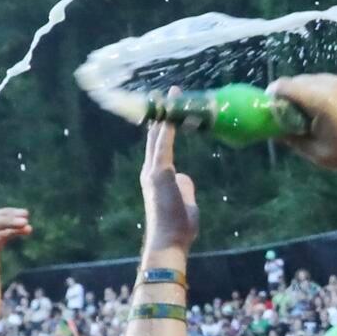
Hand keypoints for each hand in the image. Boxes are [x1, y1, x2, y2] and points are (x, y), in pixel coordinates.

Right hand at [141, 107, 198, 254]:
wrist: (169, 243)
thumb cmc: (178, 228)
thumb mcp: (186, 202)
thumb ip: (184, 188)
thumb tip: (184, 178)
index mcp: (156, 177)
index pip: (160, 146)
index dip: (165, 127)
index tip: (171, 109)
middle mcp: (150, 170)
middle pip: (156, 136)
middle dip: (163, 113)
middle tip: (168, 93)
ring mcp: (152, 171)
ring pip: (159, 136)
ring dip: (166, 114)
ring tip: (172, 93)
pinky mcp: (159, 173)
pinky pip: (164, 145)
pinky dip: (168, 129)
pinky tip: (172, 113)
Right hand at [267, 75, 336, 172]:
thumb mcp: (320, 154)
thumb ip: (293, 139)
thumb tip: (278, 130)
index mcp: (319, 97)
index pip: (285, 86)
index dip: (273, 96)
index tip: (270, 110)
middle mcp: (332, 81)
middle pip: (300, 80)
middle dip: (290, 95)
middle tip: (290, 117)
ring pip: (317, 80)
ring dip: (309, 93)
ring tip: (314, 117)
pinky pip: (334, 83)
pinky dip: (326, 93)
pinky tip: (336, 113)